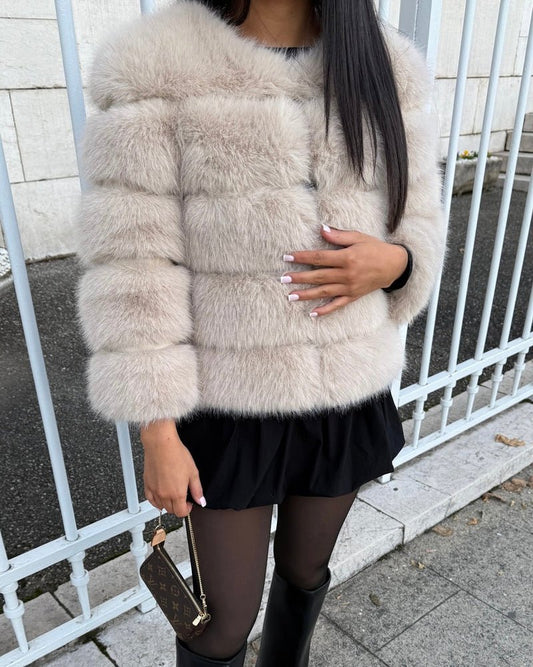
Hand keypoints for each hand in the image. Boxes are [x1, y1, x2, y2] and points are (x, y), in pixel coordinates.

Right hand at [140, 419, 205, 517]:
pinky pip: (150, 500)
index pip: (181, 512)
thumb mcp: (193, 472)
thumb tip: (201, 501)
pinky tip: (160, 496)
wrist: (161, 444)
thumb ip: (197, 489)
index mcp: (177, 493)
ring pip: (161, 506)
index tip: (189, 504)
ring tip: (173, 494)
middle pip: (171, 510)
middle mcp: (164, 495)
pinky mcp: (147, 484)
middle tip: (182, 498)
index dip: (187, 510)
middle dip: (178, 507)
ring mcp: (154, 490)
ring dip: (168, 504)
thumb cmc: (176, 454)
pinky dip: (156, 501)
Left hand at [281, 224, 408, 316]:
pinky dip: (325, 310)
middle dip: (299, 277)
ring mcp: (350, 287)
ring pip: (324, 292)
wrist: (395, 265)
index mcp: (347, 258)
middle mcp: (347, 274)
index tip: (288, 257)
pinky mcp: (354, 296)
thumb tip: (321, 229)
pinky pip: (337, 304)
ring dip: (307, 294)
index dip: (302, 257)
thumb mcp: (358, 237)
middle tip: (283, 278)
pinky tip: (313, 313)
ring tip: (291, 296)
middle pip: (318, 276)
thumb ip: (339, 235)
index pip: (319, 258)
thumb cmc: (375, 248)